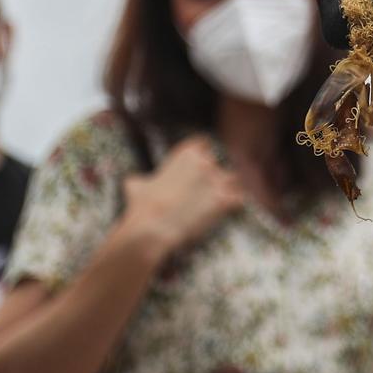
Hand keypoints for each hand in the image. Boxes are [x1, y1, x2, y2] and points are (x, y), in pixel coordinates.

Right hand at [122, 135, 242, 259]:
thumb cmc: (142, 207)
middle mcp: (204, 162)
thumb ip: (140, 179)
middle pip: (220, 162)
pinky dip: (236, 205)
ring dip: (229, 189)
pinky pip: (240, 199)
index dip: (203, 156)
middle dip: (215, 175)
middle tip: (207, 191)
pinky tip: (229, 213)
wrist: (152, 228)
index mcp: (185, 154)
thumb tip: (132, 180)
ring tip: (222, 201)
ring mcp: (217, 180)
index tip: (200, 168)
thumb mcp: (136, 186)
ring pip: (234, 179)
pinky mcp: (226, 200)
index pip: (203, 144)